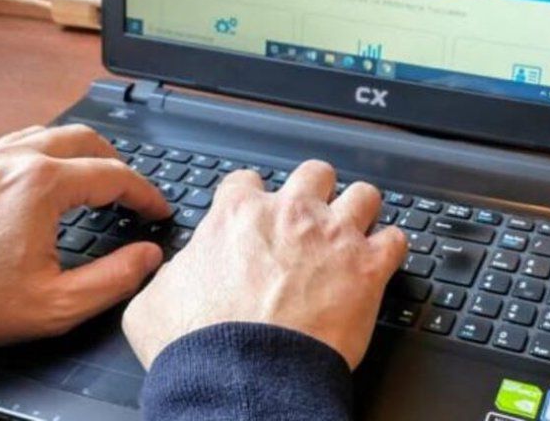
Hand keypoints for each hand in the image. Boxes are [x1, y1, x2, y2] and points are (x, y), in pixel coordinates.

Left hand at [0, 125, 170, 360]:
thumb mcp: (54, 305)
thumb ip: (114, 280)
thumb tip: (147, 257)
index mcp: (41, 184)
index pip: (114, 174)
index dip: (146, 193)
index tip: (158, 211)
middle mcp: (13, 160)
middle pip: (85, 138)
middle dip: (118, 162)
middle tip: (132, 191)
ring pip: (47, 135)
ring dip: (81, 152)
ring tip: (96, 179)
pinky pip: (15, 145)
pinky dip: (45, 154)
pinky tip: (44, 181)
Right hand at [122, 160, 407, 369]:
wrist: (244, 377)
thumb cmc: (201, 345)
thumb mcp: (154, 303)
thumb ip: (172, 274)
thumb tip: (176, 275)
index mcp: (237, 216)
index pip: (247, 181)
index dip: (253, 198)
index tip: (258, 214)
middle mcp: (290, 214)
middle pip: (314, 173)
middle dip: (315, 192)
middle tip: (312, 218)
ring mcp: (333, 236)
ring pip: (363, 195)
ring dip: (360, 213)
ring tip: (355, 233)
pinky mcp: (367, 266)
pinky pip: (396, 239)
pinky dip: (390, 250)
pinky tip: (382, 261)